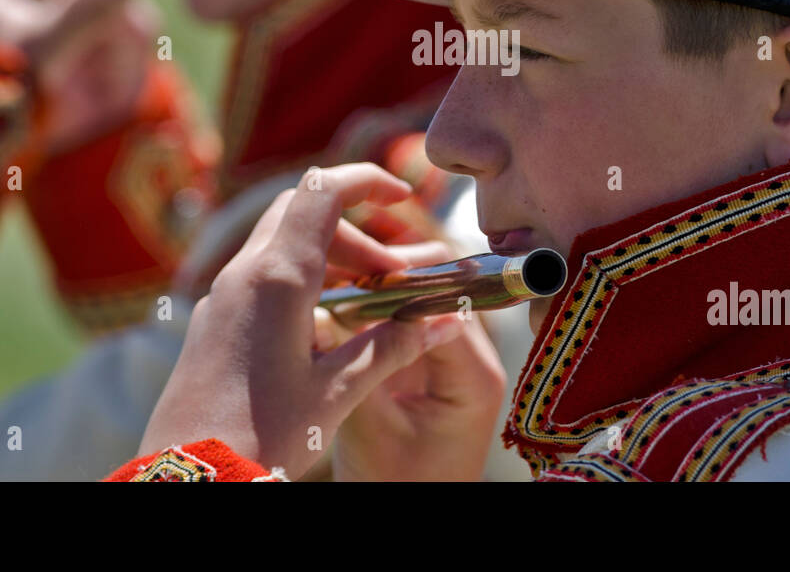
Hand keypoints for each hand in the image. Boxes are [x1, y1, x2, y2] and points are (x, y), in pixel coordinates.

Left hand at [138, 164, 469, 479]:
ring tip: (364, 301)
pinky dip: (298, 277)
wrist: (189, 479)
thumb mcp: (337, 393)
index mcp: (278, 278)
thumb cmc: (263, 437)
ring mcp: (221, 297)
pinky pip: (257, 274)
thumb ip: (391, 347)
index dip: (365, 181)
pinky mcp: (210, 322)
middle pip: (301, 211)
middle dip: (354, 228)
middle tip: (390, 274)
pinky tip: (322, 324)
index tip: (401, 195)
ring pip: (278, 241)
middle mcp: (243, 275)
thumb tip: (444, 319)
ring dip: (327, 254)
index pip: (322, 190)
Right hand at [319, 258, 508, 480]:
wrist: (413, 520)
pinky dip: (375, 304)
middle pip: (442, 285)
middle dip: (391, 270)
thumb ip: (349, 369)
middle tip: (340, 269)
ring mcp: (452, 357)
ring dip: (382, 283)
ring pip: (422, 293)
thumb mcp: (370, 431)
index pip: (446, 301)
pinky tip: (339, 302)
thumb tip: (314, 311)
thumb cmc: (400, 489)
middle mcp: (473, 358)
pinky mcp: (429, 361)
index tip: (351, 270)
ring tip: (336, 280)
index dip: (399, 280)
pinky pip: (406, 314)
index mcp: (475, 377)